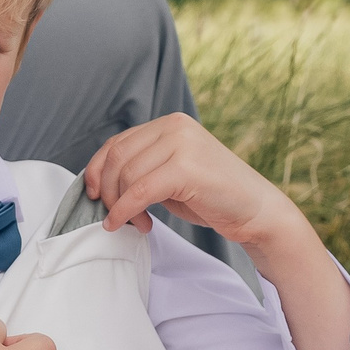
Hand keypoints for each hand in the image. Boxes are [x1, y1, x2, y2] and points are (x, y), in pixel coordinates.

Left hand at [83, 113, 302, 249]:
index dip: (96, 170)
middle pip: (118, 158)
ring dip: (121, 206)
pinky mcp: (186, 168)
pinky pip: (140, 190)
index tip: (92, 195)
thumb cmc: (213, 197)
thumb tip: (100, 182)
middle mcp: (174, 127)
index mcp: (169, 124)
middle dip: (107, 191)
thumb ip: (143, 168)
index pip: (117, 143)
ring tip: (136, 224)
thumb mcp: (171, 174)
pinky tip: (129, 225)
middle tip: (114, 216)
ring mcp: (181, 144)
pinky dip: (126, 210)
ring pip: (126, 175)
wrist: (257, 211)